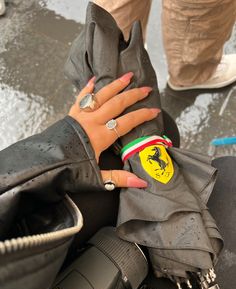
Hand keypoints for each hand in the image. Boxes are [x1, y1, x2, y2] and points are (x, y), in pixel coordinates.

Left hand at [69, 72, 159, 188]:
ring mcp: (81, 116)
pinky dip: (87, 88)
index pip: (127, 122)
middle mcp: (93, 121)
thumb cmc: (69, 171)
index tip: (154, 110)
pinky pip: (81, 98)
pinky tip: (93, 80)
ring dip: (115, 85)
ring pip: (101, 95)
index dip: (142, 115)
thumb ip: (119, 178)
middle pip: (117, 103)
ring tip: (127, 76)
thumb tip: (141, 183)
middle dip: (133, 95)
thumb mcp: (97, 178)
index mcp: (101, 136)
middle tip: (146, 89)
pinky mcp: (71, 114)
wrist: (44, 165)